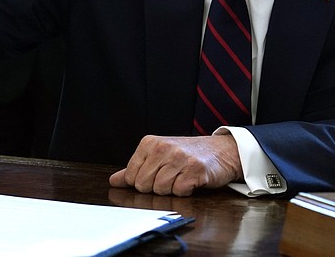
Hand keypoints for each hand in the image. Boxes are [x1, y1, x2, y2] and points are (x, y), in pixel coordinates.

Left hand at [108, 134, 242, 195]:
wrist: (221, 150)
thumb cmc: (187, 155)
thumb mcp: (158, 156)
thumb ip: (135, 169)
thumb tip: (114, 181)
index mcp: (149, 143)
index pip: (131, 176)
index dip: (142, 182)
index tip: (156, 175)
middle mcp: (163, 148)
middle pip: (144, 185)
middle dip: (156, 187)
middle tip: (170, 177)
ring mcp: (179, 157)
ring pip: (161, 189)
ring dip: (172, 189)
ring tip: (181, 177)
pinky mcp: (195, 169)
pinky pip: (179, 191)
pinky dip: (185, 191)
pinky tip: (191, 181)